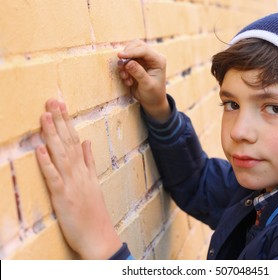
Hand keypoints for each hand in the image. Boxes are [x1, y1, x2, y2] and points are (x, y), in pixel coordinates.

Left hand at [36, 99, 121, 258]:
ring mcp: (72, 184)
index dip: (67, 122)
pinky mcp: (63, 197)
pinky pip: (54, 177)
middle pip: (68, 143)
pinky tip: (40, 149)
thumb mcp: (95, 184)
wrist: (100, 237)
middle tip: (52, 101)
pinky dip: (47, 163)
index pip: (76, 140)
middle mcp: (79, 173)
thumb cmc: (95, 213)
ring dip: (52, 135)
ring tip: (45, 116)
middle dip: (60, 121)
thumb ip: (90, 162)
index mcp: (85, 170)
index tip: (61, 106)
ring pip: (61, 155)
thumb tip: (87, 142)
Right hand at [118, 39, 169, 121]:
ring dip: (124, 64)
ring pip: (129, 51)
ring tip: (126, 78)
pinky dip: (123, 69)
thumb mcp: (147, 85)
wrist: (152, 101)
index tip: (120, 56)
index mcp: (158, 60)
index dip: (131, 52)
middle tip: (121, 67)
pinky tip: (128, 81)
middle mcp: (151, 57)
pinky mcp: (136, 63)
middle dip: (127, 55)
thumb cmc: (153, 94)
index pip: (144, 50)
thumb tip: (128, 62)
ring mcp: (143, 59)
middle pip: (136, 45)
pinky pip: (125, 60)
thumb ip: (139, 73)